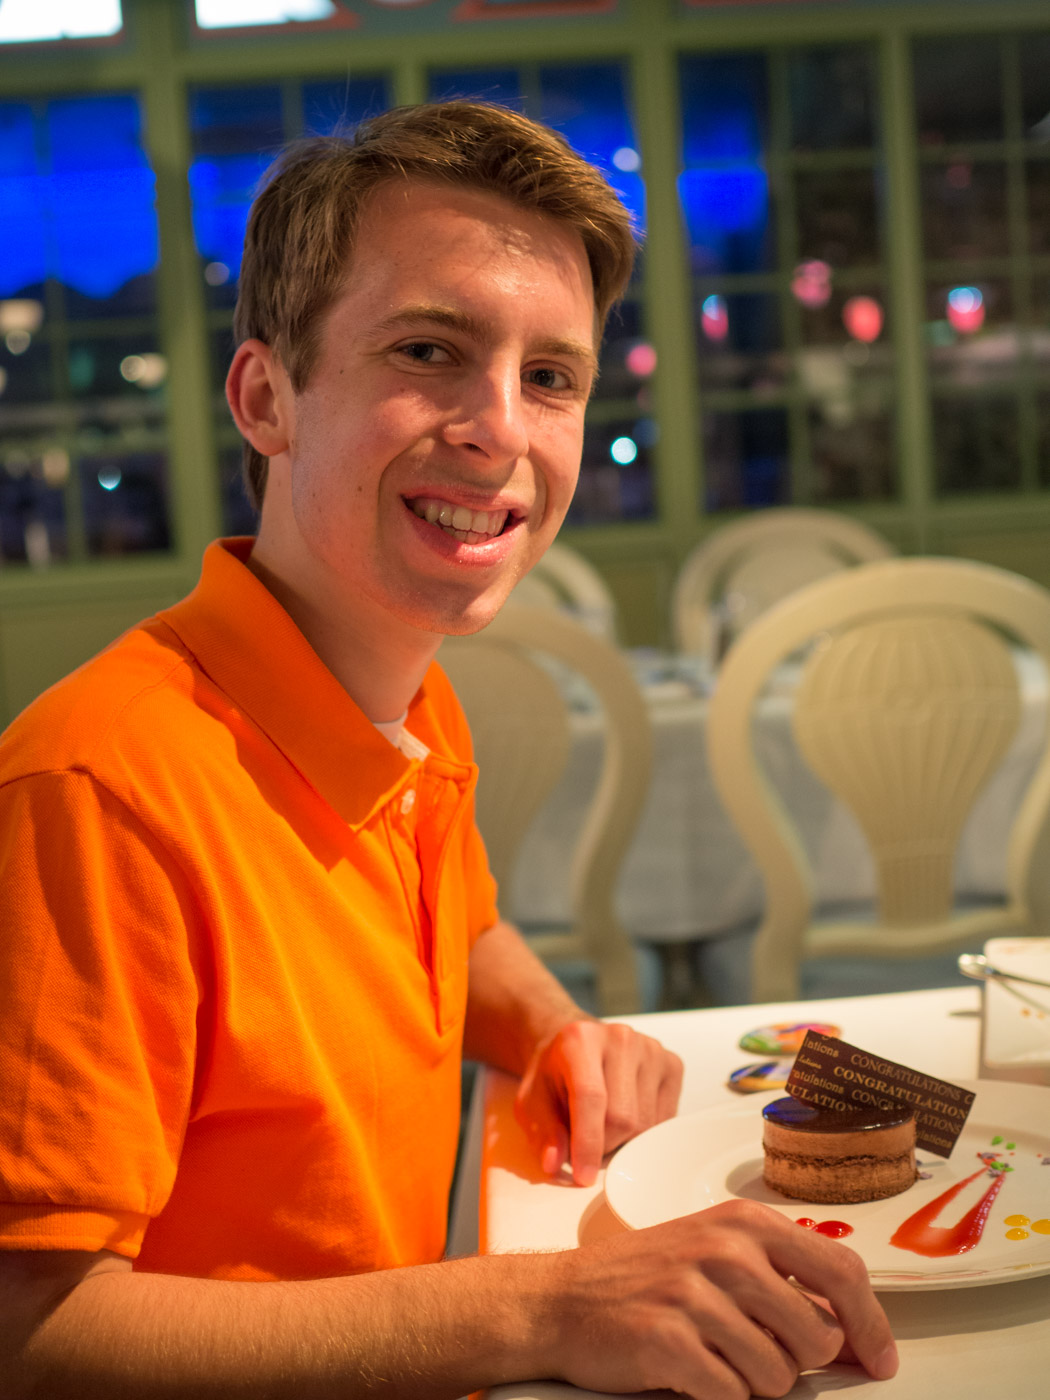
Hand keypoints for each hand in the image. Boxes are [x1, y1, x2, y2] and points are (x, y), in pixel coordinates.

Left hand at [514, 1018, 682, 1185]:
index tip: (583, 1176)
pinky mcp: (672, 1064)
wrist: (578, 1046)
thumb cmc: (555, 1074)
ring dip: (623, 1143)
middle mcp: (620, 1038)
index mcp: (580, 1040)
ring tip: (604, 1130)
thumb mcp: (533, 1100)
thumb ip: (542, 1130)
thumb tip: (554, 1162)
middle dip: (603, 1147)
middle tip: (586, 1148)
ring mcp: (651, 1049)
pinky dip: (644, 1133)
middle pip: (622, 1117)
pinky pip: (665, 1119)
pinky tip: (627, 1118)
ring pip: (646, 1123)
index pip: (591, 1097)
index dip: (587, 1142)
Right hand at [539, 1199, 898, 1397]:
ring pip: (779, 1374)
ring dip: (755, 1381)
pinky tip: (690, 1370)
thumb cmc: (644, 1277)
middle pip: (818, 1334)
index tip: (879, 1358)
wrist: (561, 1298)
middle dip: (799, 1361)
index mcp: (744, 1222)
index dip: (871, 1324)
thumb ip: (778, 1275)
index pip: (841, 1270)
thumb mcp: (713, 1249)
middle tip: (758, 1352)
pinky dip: (719, 1396)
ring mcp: (695, 1294)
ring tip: (715, 1356)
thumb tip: (850, 1329)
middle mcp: (725, 1250)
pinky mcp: (668, 1340)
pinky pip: (734, 1397)